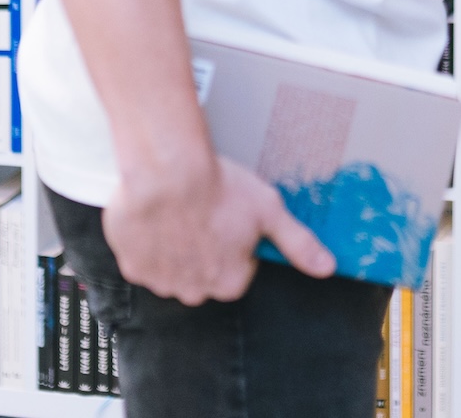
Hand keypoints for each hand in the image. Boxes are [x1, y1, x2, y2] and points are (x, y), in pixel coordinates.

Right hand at [104, 151, 334, 303]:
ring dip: (176, 249)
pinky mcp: (133, 267)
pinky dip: (148, 244)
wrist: (168, 170)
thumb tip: (327, 268)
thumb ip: (298, 244)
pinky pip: (143, 261)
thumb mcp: (270, 212)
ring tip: (179, 212)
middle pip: (204, 274)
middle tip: (204, 214)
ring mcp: (161, 282)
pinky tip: (156, 217)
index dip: (235, 241)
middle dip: (205, 249)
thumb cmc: (220, 188)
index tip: (230, 218)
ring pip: (173, 269)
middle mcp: (195, 291)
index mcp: (230, 282)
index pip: (238, 269)